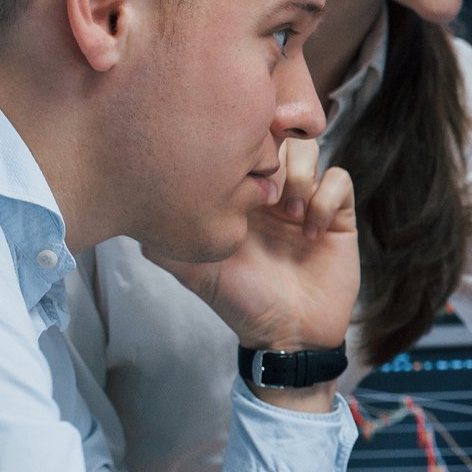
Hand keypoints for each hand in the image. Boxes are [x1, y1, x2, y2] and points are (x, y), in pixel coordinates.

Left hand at [148, 137, 358, 355]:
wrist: (288, 334)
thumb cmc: (241, 302)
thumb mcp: (194, 269)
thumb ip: (164, 243)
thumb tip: (132, 216)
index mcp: (241, 196)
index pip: (242, 145)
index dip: (241, 149)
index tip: (235, 177)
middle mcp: (272, 192)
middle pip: (277, 137)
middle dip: (272, 157)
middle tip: (264, 191)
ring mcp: (306, 201)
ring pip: (310, 151)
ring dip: (299, 176)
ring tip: (288, 212)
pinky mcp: (337, 215)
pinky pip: (340, 181)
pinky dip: (325, 199)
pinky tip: (311, 229)